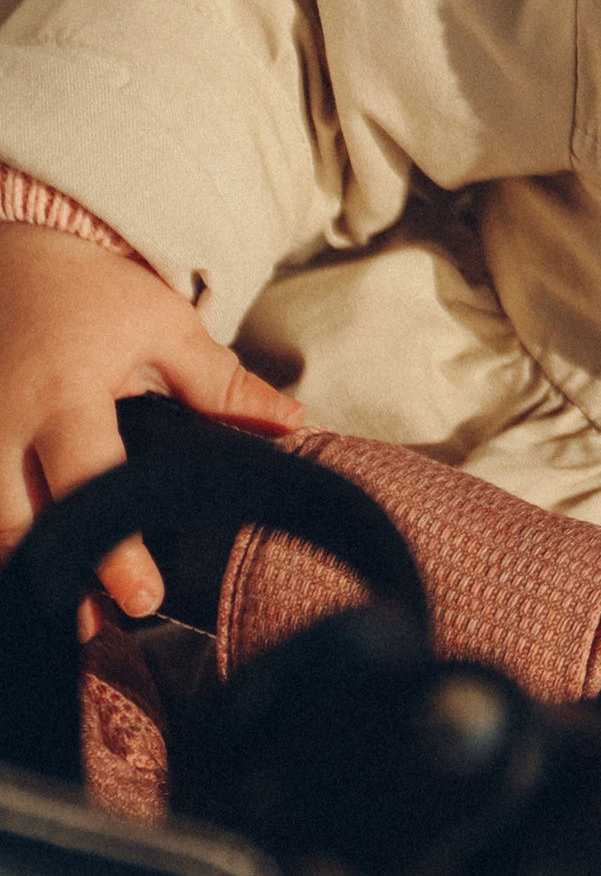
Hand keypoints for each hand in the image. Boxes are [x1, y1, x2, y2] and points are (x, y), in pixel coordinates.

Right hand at [0, 225, 297, 620]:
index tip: (143, 600)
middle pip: (15, 526)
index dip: (112, 549)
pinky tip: (24, 566)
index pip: (87, 484)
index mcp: (65, 394)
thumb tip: (295, 426)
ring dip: (20, 566)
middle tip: (96, 629)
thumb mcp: (163, 325)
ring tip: (63, 615)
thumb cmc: (93, 291)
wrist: (12, 246)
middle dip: (54, 582)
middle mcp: (2, 421)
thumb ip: (221, 385)